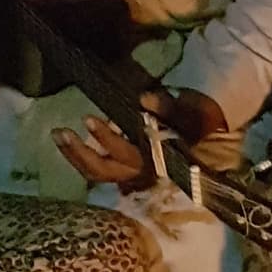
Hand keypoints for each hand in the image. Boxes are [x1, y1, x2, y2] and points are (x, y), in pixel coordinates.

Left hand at [52, 89, 225, 189]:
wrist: (212, 134)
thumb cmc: (202, 122)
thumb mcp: (194, 112)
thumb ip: (172, 107)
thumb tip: (145, 98)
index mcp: (161, 160)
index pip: (130, 157)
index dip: (107, 141)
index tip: (88, 119)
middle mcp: (145, 171)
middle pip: (107, 171)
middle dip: (80, 154)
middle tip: (60, 131)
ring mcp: (134, 171)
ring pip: (100, 173)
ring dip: (76, 156)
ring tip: (59, 134)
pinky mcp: (127, 167)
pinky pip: (100, 168)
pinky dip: (82, 157)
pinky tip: (69, 141)